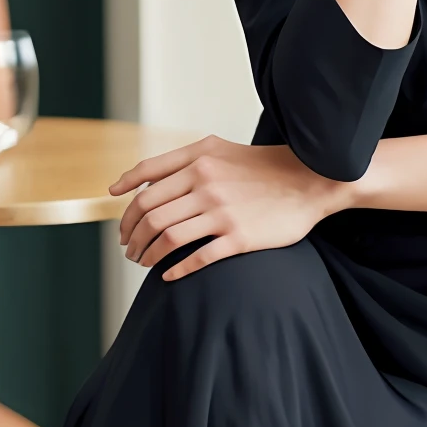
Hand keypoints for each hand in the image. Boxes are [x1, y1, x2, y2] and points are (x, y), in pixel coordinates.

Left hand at [108, 136, 349, 279]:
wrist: (309, 180)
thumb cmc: (261, 167)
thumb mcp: (219, 149)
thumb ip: (182, 160)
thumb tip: (141, 182)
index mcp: (198, 160)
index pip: (145, 184)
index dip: (125, 206)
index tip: (118, 221)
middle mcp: (205, 183)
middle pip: (149, 214)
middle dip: (131, 235)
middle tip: (128, 248)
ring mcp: (222, 211)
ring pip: (166, 237)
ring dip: (146, 254)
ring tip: (143, 262)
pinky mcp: (239, 237)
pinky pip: (197, 258)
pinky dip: (176, 270)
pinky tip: (168, 276)